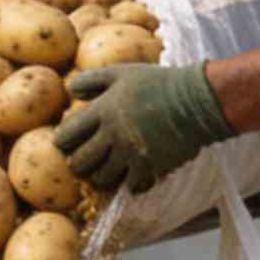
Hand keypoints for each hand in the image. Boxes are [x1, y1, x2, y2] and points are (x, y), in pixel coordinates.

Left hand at [53, 64, 235, 193]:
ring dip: (100, 177)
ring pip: (101, 178)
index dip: (63, 142)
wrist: (196, 100)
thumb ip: (93, 80)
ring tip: (106, 171)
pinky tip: (132, 177)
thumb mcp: (123, 73)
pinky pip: (130, 187)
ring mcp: (131, 154)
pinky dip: (129, 184)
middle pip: (80, 162)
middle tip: (83, 162)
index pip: (66, 136)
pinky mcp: (150, 168)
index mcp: (102, 110)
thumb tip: (70, 90)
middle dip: (77, 164)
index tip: (68, 144)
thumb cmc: (158, 83)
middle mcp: (112, 135)